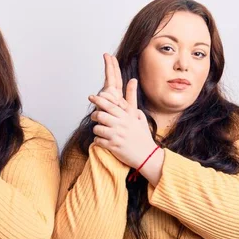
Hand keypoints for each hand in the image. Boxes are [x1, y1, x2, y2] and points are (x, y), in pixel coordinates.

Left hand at [89, 54, 156, 168]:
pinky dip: (97, 140)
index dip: (99, 99)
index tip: (91, 96)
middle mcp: (121, 125)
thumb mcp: (140, 118)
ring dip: (96, 130)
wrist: (147, 156)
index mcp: (127, 117)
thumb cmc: (143, 137)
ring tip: (100, 131)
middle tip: (95, 117)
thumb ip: (133, 103)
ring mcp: (116, 136)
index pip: (110, 105)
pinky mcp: (113, 147)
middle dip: (95, 115)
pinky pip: (98, 141)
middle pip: (100, 115)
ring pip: (97, 128)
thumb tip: (133, 81)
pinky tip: (102, 141)